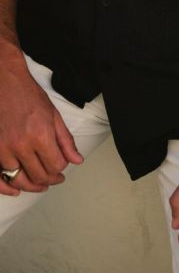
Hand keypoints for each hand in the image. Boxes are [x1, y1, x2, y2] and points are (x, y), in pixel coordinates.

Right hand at [0, 56, 82, 195]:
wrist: (6, 84)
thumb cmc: (30, 96)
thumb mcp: (54, 116)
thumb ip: (66, 141)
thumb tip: (77, 160)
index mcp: (40, 135)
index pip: (56, 164)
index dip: (62, 168)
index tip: (63, 165)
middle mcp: (22, 145)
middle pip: (39, 175)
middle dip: (50, 179)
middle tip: (56, 179)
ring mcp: (5, 149)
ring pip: (20, 179)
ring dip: (32, 185)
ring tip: (41, 184)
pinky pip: (1, 176)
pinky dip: (9, 186)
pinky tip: (17, 189)